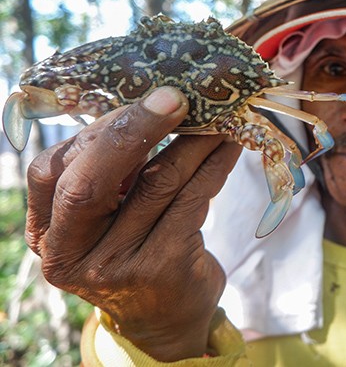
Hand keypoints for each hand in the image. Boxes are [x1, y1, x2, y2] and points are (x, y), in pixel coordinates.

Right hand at [24, 87, 241, 360]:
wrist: (166, 317)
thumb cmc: (134, 251)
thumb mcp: (106, 220)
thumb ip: (110, 174)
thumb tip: (149, 103)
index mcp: (48, 234)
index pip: (50, 172)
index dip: (94, 131)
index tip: (135, 98)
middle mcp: (71, 255)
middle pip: (92, 181)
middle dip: (135, 129)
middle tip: (175, 96)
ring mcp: (115, 266)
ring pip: (155, 183)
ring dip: (191, 141)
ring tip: (217, 115)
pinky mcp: (162, 268)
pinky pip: (193, 200)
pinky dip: (214, 166)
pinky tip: (229, 147)